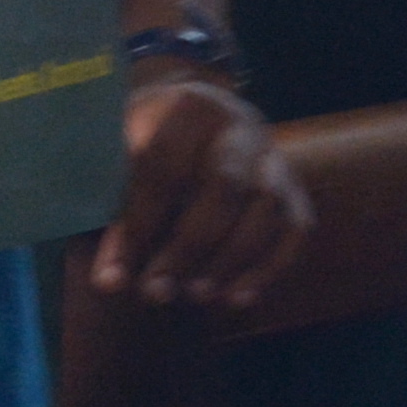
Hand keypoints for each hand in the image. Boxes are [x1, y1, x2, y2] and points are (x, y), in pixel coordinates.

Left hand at [88, 73, 309, 307]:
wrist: (199, 113)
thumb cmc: (149, 140)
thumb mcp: (122, 154)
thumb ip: (116, 210)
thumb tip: (110, 281)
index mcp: (187, 108)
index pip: (163, 167)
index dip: (139, 225)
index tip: (117, 274)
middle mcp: (240, 128)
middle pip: (224, 187)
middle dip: (189, 247)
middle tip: (157, 291)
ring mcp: (273, 158)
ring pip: (266, 210)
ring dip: (231, 261)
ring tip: (196, 295)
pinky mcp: (295, 188)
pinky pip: (295, 230)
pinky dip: (269, 268)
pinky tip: (237, 298)